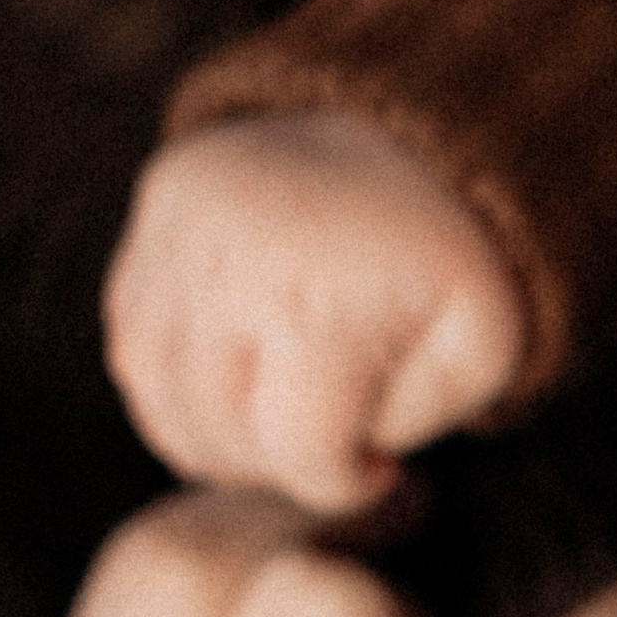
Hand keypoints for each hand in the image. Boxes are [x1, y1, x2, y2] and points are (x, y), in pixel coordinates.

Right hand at [105, 110, 526, 511]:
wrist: (414, 131)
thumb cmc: (449, 259)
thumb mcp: (483, 344)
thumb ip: (420, 420)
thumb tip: (351, 456)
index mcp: (323, 301)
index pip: (301, 454)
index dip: (344, 484)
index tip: (381, 468)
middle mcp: (232, 266)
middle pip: (223, 435)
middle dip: (283, 465)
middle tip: (331, 447)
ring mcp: (181, 234)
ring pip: (161, 397)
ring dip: (217, 438)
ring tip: (283, 428)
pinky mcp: (157, 212)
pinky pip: (134, 343)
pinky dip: (176, 387)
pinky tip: (238, 385)